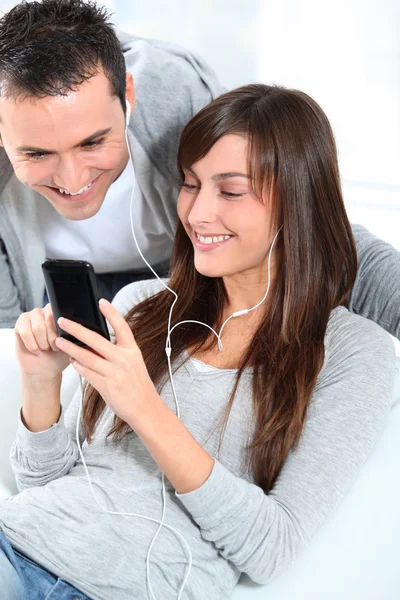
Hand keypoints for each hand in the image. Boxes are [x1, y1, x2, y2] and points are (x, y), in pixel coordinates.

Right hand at [15, 304, 69, 379]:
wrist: (44, 369)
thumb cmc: (58, 356)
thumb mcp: (71, 344)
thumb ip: (73, 332)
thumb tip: (73, 325)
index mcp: (60, 314)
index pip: (60, 312)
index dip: (60, 329)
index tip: (61, 341)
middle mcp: (46, 311)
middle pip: (49, 318)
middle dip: (52, 338)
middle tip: (53, 347)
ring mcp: (32, 316)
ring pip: (38, 327)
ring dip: (42, 343)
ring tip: (45, 348)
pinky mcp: (20, 324)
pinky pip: (26, 332)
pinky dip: (32, 345)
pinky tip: (36, 350)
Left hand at [54, 299, 157, 424]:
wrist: (145, 407)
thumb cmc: (137, 384)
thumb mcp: (133, 362)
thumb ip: (117, 351)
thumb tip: (93, 342)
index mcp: (132, 350)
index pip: (122, 327)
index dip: (111, 313)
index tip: (101, 302)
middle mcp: (124, 359)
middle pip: (97, 340)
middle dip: (77, 329)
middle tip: (63, 322)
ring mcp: (115, 373)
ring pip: (88, 357)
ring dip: (71, 348)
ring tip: (60, 342)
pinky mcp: (107, 386)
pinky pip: (88, 373)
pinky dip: (78, 366)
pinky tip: (72, 361)